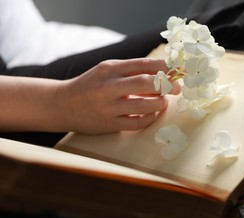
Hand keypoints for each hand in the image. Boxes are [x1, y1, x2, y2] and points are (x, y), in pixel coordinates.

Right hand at [58, 58, 180, 133]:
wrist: (62, 105)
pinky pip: (138, 123)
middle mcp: (108, 86)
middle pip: (146, 83)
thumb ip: (131, 69)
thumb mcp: (107, 70)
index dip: (166, 67)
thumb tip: (163, 71)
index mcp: (110, 68)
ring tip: (163, 101)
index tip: (178, 71)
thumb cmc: (91, 85)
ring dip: (160, 103)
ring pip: (144, 106)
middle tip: (177, 88)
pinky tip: (152, 113)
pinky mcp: (110, 124)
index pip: (144, 64)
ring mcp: (108, 107)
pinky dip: (150, 118)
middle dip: (167, 85)